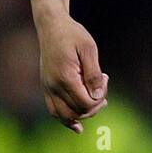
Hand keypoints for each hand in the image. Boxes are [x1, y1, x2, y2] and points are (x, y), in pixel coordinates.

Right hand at [37, 15, 107, 133]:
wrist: (51, 26)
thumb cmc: (72, 35)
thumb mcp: (89, 49)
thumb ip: (93, 74)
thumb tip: (99, 96)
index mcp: (65, 76)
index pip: (85, 103)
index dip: (100, 99)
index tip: (105, 78)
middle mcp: (53, 86)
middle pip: (77, 111)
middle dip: (94, 105)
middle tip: (103, 87)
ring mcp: (47, 88)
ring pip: (64, 116)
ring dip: (82, 115)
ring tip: (96, 103)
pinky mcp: (46, 87)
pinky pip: (53, 110)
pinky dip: (66, 119)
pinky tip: (77, 126)